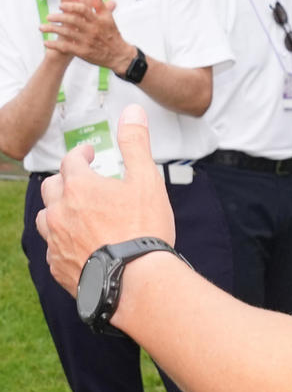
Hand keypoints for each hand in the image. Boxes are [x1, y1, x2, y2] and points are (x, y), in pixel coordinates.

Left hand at [35, 105, 174, 293]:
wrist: (135, 280)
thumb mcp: (147, 180)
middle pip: (51, 188)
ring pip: (45, 218)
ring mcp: (55, 240)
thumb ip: (136, 144)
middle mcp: (59, 212)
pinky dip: (62, 240)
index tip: (90, 155)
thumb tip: (132, 111)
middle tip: (80, 182)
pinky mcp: (57, 266)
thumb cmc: (143, 230)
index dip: (81, 155)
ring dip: (57, 211)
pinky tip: (78, 243)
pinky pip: (52, 247)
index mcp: (79, 187)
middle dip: (65, 180)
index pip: (71, 161)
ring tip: (74, 213)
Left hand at [41, 0, 130, 70]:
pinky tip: (46, 42)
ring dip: (53, 30)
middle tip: (48, 16)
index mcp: (98, 21)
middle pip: (72, 21)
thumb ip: (100, 3)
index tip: (61, 5)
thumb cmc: (112, 34)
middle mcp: (92, 30)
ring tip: (42, 27)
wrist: (119, 55)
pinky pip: (66, 47)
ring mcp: (87, 42)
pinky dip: (55, 45)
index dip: (71, 7)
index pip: (83, 10)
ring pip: (67, 34)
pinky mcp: (83, 52)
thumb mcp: (108, 18)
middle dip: (59, 18)